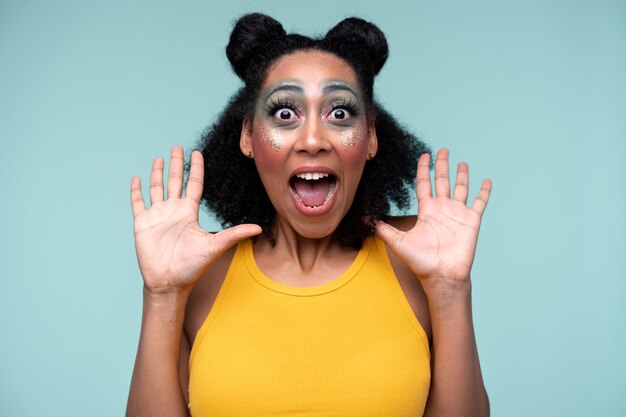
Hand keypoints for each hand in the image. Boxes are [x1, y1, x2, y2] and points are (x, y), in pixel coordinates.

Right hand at [130, 146, 260, 293]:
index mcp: (189, 213)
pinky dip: (136, 191)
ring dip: (158, 174)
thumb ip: (234, 234)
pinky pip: (138, 203)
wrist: (169, 282)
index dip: (195, 169)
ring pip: (157, 188)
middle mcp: (174, 211)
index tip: (197, 153)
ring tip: (159, 159)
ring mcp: (157, 216)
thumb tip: (259, 228)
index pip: (193, 185)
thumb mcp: (214, 246)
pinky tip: (136, 179)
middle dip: (177, 164)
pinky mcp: (142, 223)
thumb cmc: (192, 267)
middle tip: (177, 147)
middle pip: (175, 181)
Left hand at [375, 148, 490, 287]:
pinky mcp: (472, 220)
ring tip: (462, 162)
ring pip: (461, 188)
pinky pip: (479, 202)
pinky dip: (484, 191)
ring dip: (462, 175)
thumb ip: (383, 228)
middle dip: (442, 166)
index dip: (423, 170)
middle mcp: (442, 209)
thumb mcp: (398, 242)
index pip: (424, 185)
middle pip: (442, 181)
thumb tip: (365, 218)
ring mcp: (458, 214)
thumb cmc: (421, 262)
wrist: (442, 275)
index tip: (424, 156)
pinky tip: (487, 180)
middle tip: (443, 150)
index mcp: (426, 211)